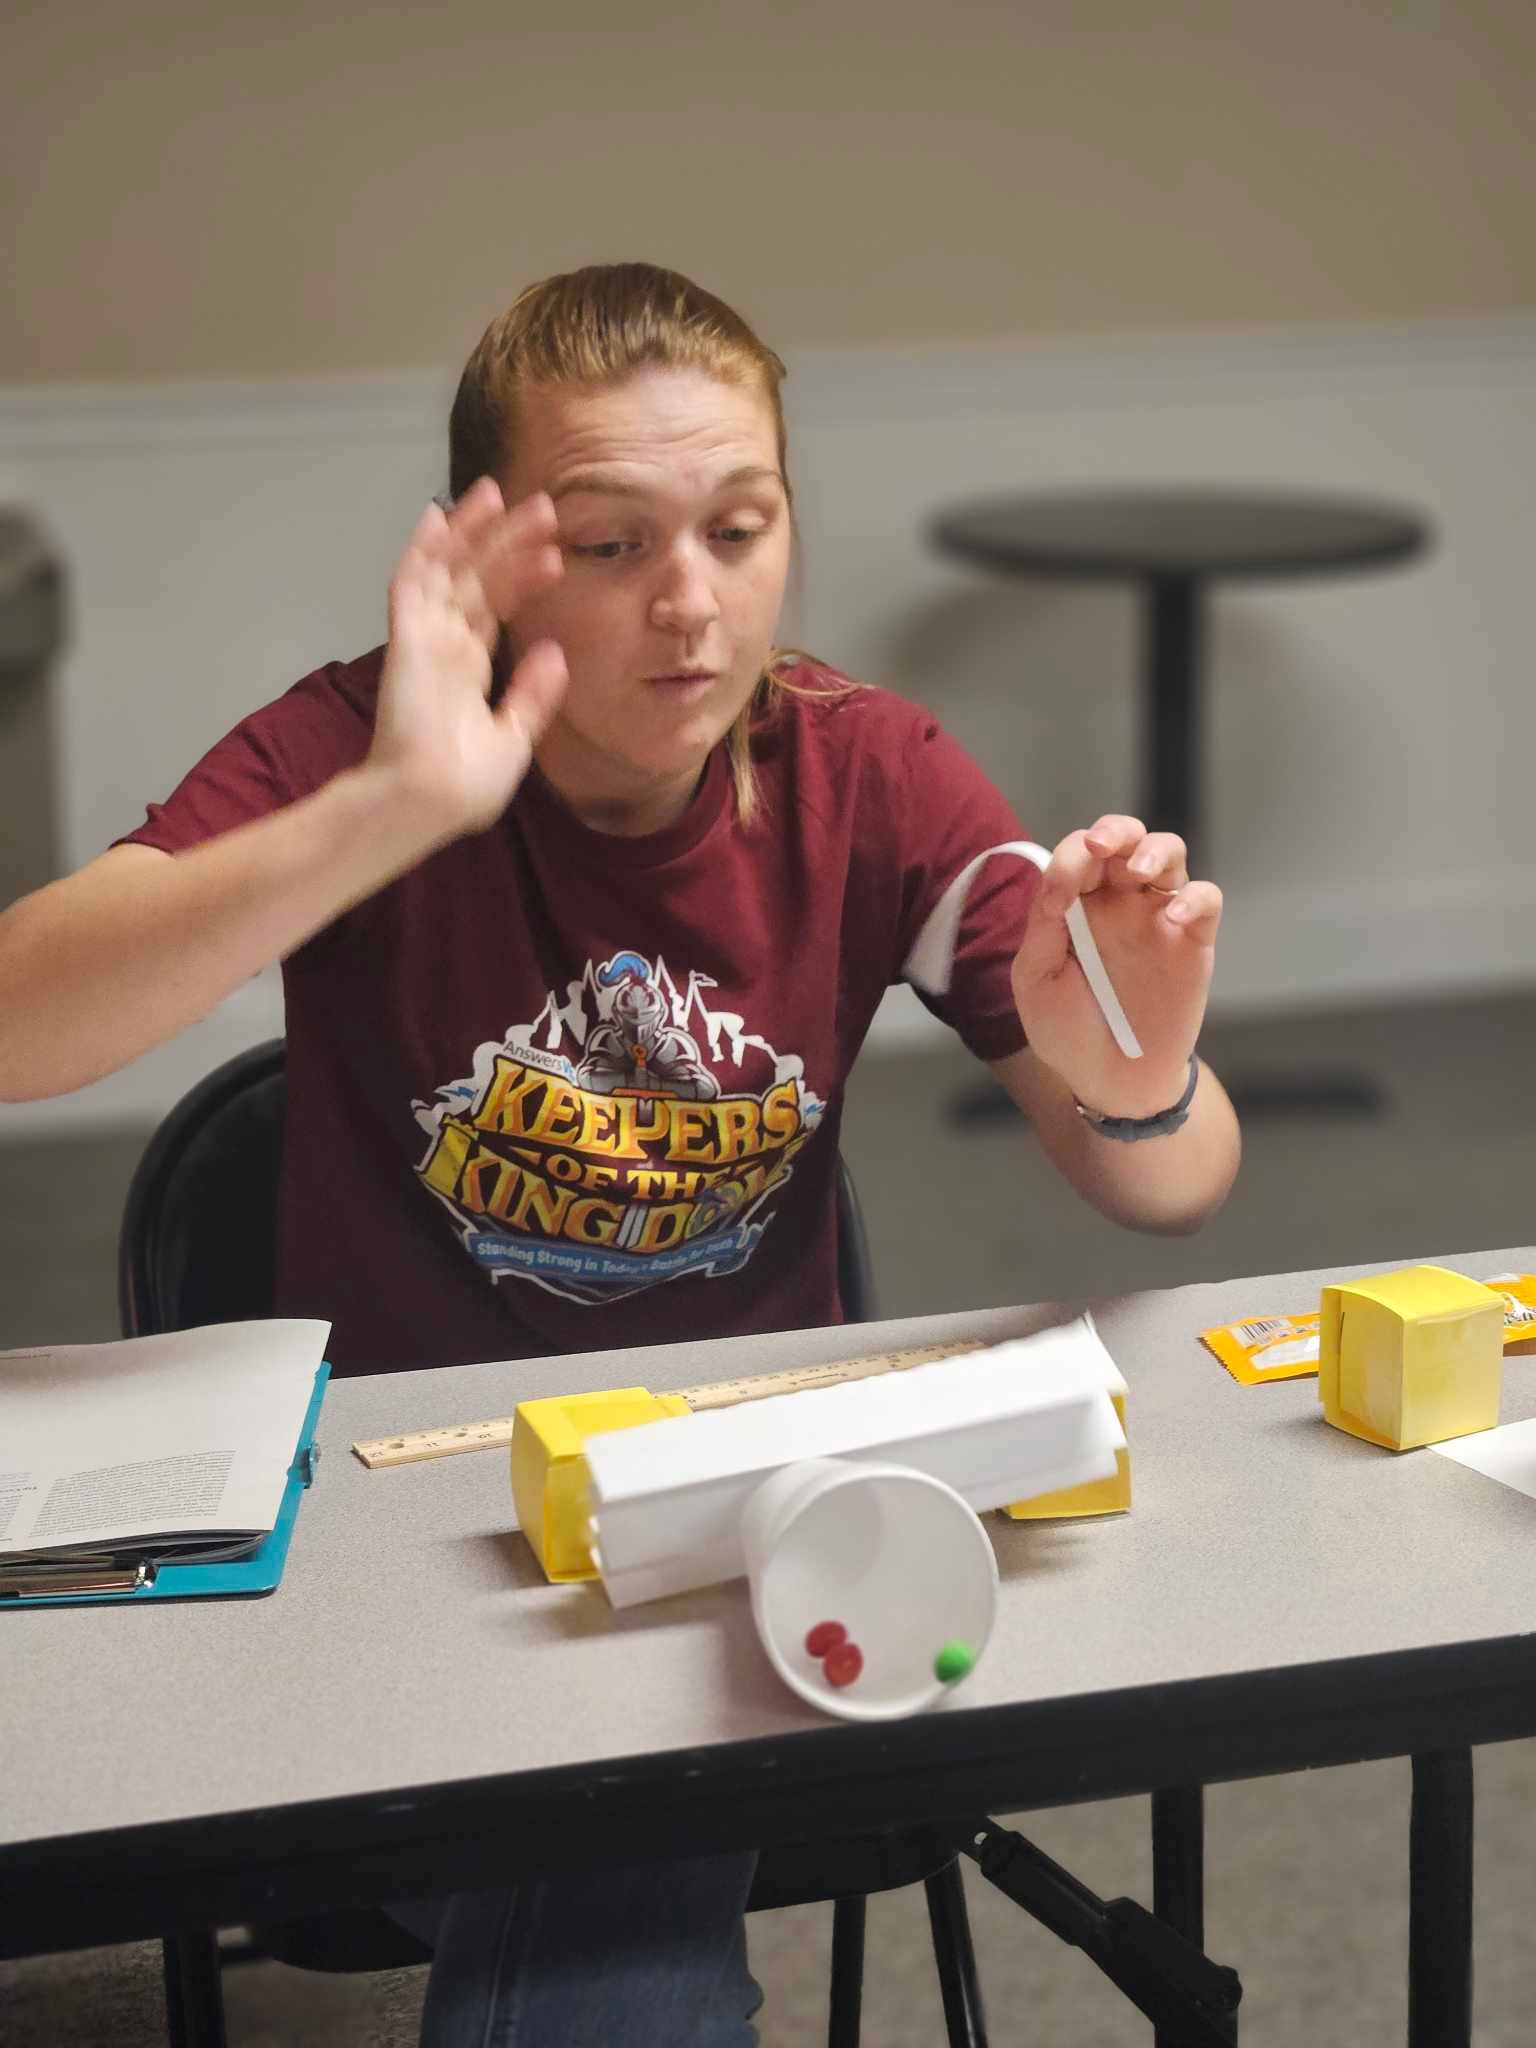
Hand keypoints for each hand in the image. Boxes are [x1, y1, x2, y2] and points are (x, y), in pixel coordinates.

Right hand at [367, 478, 567, 837]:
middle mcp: (445, 646)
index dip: (522, 576)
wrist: (428, 803)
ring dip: (470, 531)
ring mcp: (424, 639)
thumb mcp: (515, 738)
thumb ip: (533, 694)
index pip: (496, 607)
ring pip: (447, 569)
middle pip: (476, 578)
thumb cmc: (462, 787)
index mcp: (468, 669)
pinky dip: (422, 549)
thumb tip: (556, 651)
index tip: (556, 553)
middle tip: (544, 507)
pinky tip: (438, 515)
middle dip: (506, 540)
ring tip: (498, 493)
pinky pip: (411, 583)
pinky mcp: (407, 639)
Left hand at [1010, 815, 1222, 1116]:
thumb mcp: (1037, 979)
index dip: (1073, 853)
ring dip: (1154, 849)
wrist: (1111, 1080)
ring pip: (1169, 853)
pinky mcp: (1192, 942)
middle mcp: (1117, 902)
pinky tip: (1172, 919)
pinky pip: (1205, 900)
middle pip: (1125, 839)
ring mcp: (1156, 918)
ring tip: (1138, 872)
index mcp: (1075, 906)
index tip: (1065, 882)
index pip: (1078, 855)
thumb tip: (1059, 876)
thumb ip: (1044, 925)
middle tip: (1102, 846)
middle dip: (1115, 830)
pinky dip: (1194, 899)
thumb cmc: (1067, 1030)